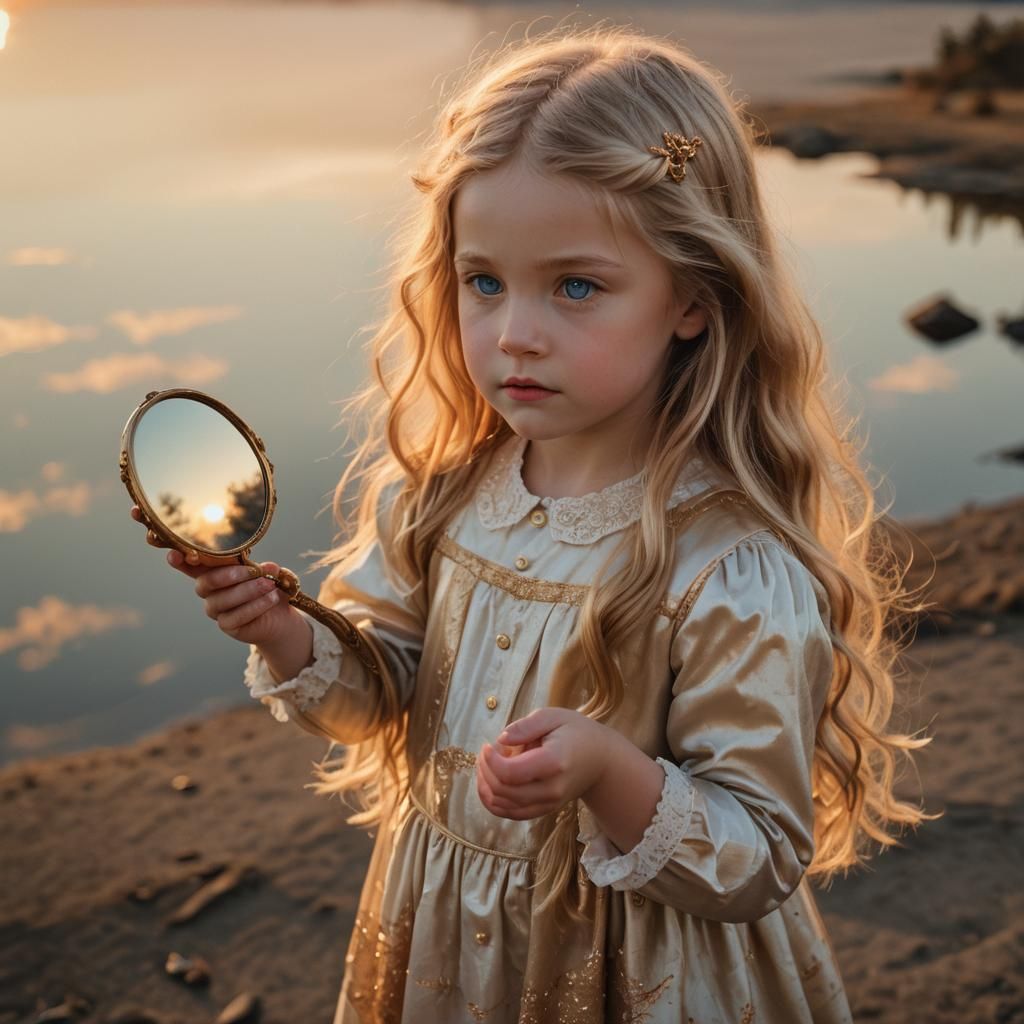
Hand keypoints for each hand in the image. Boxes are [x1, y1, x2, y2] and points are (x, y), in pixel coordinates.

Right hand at [128, 504, 298, 647]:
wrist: (279, 617)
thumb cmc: (268, 587)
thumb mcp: (266, 571)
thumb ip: (264, 567)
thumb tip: (269, 566)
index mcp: (212, 569)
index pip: (189, 561)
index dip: (176, 557)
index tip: (170, 552)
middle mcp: (208, 589)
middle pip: (206, 582)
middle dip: (230, 575)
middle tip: (255, 571)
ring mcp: (215, 609)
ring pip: (222, 600)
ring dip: (249, 590)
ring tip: (269, 584)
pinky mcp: (227, 625)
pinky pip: (238, 615)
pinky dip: (257, 605)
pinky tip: (272, 597)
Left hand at [476, 708, 608, 820]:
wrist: (601, 761)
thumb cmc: (576, 733)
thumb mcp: (553, 716)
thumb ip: (525, 726)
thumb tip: (501, 739)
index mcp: (553, 762)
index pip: (510, 773)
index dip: (490, 761)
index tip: (489, 744)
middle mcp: (551, 789)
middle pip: (503, 791)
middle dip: (485, 770)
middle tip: (488, 751)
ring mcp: (548, 804)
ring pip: (502, 806)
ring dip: (485, 786)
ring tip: (488, 765)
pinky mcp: (543, 810)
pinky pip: (510, 814)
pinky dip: (493, 800)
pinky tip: (490, 782)